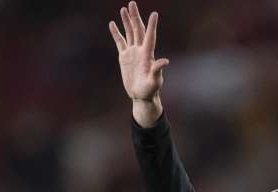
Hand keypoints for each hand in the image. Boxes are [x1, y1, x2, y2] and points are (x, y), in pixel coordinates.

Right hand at [108, 2, 168, 125]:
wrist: (141, 95)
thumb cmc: (150, 90)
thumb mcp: (155, 81)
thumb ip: (157, 70)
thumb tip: (165, 61)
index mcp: (148, 54)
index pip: (150, 36)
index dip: (152, 25)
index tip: (154, 14)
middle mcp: (140, 50)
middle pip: (138, 29)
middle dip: (135, 17)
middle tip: (132, 3)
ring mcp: (132, 52)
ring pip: (129, 33)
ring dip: (126, 21)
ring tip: (123, 9)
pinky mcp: (124, 57)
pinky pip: (119, 42)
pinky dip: (116, 33)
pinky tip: (112, 24)